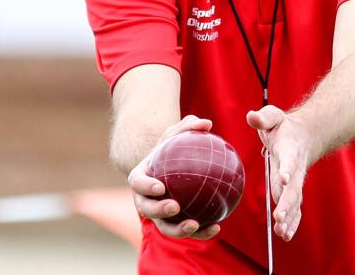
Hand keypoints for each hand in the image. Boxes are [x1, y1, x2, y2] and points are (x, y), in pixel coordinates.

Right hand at [127, 115, 221, 239]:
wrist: (169, 170)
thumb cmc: (171, 149)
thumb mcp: (176, 135)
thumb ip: (188, 127)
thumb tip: (207, 124)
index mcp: (140, 179)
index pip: (138, 183)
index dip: (146, 186)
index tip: (160, 186)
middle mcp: (145, 200)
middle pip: (147, 209)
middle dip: (159, 211)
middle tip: (175, 206)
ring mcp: (158, 215)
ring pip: (165, 227)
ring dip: (178, 229)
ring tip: (194, 224)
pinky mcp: (174, 224)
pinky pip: (186, 230)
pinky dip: (200, 232)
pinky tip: (216, 228)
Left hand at [246, 105, 310, 241]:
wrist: (305, 136)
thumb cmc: (284, 126)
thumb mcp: (273, 116)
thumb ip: (263, 117)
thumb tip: (251, 116)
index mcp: (290, 150)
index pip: (289, 161)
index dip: (287, 169)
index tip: (285, 179)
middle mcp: (295, 169)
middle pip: (293, 188)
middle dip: (287, 204)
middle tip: (279, 217)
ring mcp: (295, 182)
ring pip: (294, 202)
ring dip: (289, 218)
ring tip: (282, 233)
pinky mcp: (292, 190)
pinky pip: (294, 208)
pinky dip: (292, 222)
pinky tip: (286, 235)